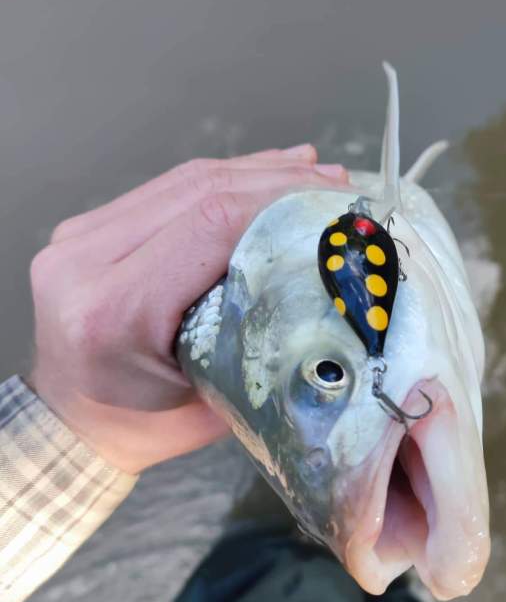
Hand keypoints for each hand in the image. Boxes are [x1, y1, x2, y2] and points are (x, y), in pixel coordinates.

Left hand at [28, 146, 348, 473]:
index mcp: (112, 312)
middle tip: (336, 186)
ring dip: (255, 173)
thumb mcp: (216, 398)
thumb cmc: (146, 427)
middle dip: (277, 181)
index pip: (209, 225)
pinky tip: (267, 173)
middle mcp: (83, 264)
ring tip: (313, 173)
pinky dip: (223, 180)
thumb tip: (332, 277)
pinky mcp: (86, 227)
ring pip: (184, 181)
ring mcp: (78, 239)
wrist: (74, 425)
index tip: (333, 206)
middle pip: (199, 191)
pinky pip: (166, 189)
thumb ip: (263, 335)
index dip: (279, 201)